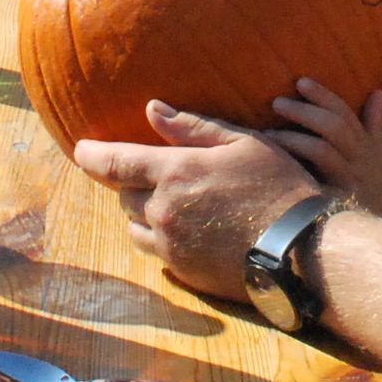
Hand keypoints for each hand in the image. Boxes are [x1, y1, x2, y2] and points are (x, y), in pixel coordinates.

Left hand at [72, 100, 319, 299]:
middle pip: (123, 195)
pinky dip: (162, 237)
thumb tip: (151, 110)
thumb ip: (193, 127)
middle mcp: (163, 210)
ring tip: (175, 203)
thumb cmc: (277, 187)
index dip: (91, 156)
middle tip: (159, 175)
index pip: (114, 163)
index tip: (80, 150)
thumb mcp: (241, 143)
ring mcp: (171, 245)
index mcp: (174, 173)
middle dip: (132, 183)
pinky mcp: (182, 272)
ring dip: (144, 212)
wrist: (300, 250)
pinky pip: (156, 251)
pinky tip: (191, 230)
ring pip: (135, 225)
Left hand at [270, 80, 381, 223]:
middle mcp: (358, 157)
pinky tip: (274, 168)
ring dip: (294, 140)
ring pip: (322, 152)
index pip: (344, 112)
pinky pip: (315, 183)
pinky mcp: (338, 201)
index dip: (323, 95)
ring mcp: (349, 179)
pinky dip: (295, 174)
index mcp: (365, 143)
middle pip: (333, 127)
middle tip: (277, 102)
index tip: (301, 81)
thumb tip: (375, 91)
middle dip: (304, 112)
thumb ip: (374, 122)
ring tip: (267, 134)